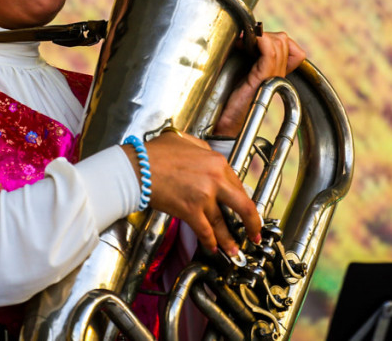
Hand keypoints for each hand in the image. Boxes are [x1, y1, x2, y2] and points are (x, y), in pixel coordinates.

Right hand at [122, 132, 261, 256]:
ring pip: (223, 223)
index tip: (245, 208)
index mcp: (216, 161)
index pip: (237, 183)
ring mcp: (204, 196)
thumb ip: (201, 148)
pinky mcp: (190, 210)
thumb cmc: (154, 154)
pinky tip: (212, 247)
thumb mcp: (184, 141)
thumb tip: (206, 156)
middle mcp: (215, 179)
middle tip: (254, 233)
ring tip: (234, 249)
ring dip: (229, 239)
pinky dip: (210, 241)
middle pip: (243, 206)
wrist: (137, 167)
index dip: (242, 198)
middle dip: (252, 223)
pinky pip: (205, 230)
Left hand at [213, 31, 305, 136]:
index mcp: (275, 73)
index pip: (294, 50)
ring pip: (278, 44)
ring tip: (241, 41)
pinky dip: (260, 42)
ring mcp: (271, 77)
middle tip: (243, 40)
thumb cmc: (229, 100)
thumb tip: (245, 35)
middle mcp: (277, 75)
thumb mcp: (242, 72)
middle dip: (263, 34)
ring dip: (259, 36)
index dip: (277, 39)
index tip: (254, 40)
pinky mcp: (260, 79)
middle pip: (283, 41)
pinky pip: (269, 54)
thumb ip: (250, 57)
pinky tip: (246, 43)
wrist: (225, 122)